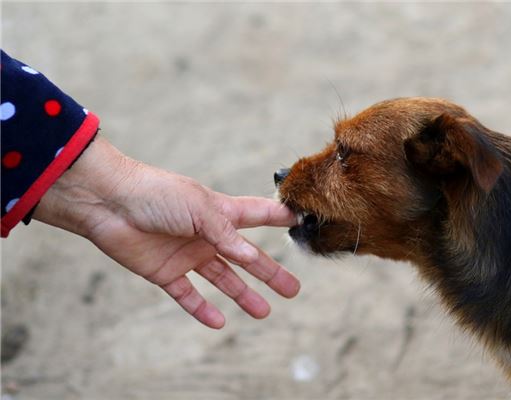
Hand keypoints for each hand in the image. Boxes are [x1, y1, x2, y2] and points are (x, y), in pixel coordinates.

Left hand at [33, 136, 299, 328]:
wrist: (108, 203)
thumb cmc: (157, 194)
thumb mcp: (200, 209)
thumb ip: (227, 234)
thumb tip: (253, 256)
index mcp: (220, 212)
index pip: (259, 215)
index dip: (280, 218)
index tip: (302, 222)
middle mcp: (207, 234)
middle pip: (246, 257)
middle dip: (270, 272)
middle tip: (292, 289)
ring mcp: (187, 254)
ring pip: (223, 279)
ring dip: (243, 295)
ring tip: (263, 312)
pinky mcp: (165, 272)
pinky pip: (187, 295)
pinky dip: (201, 309)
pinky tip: (218, 322)